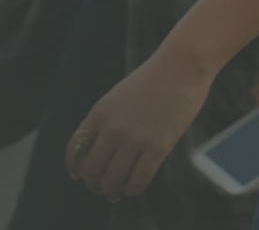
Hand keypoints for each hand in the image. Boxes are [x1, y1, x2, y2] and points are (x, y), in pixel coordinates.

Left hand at [67, 49, 214, 201]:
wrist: (182, 66)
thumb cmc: (154, 79)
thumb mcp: (120, 96)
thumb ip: (107, 120)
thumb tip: (102, 150)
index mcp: (100, 113)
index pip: (75, 150)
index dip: (75, 168)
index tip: (79, 176)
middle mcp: (113, 128)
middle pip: (92, 170)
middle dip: (94, 184)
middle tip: (102, 188)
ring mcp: (135, 139)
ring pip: (113, 179)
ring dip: (113, 191)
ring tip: (117, 193)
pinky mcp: (158, 147)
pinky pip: (139, 180)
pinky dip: (133, 189)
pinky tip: (134, 188)